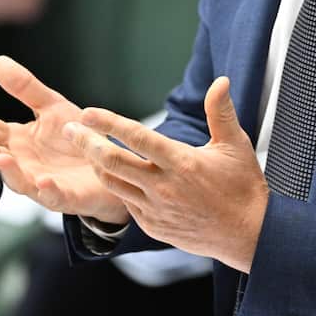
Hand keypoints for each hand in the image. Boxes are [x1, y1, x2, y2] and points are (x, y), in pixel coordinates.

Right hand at [0, 56, 127, 224]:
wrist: (111, 164)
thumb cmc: (77, 139)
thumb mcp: (52, 106)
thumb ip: (25, 88)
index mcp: (19, 140)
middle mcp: (25, 163)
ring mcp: (42, 182)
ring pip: (18, 181)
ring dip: (9, 171)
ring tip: (3, 157)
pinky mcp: (66, 197)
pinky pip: (53, 197)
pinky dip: (47, 191)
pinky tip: (44, 181)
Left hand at [64, 76, 268, 272]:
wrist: (247, 234)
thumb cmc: (243, 185)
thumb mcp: (235, 145)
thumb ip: (221, 111)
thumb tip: (221, 80)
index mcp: (182, 163)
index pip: (138, 137)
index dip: (110, 122)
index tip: (88, 112)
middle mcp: (164, 187)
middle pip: (114, 162)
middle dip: (87, 143)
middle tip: (68, 129)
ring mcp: (156, 210)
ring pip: (114, 185)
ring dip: (97, 165)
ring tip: (86, 148)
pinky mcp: (153, 227)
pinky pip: (127, 203)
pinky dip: (117, 186)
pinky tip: (113, 174)